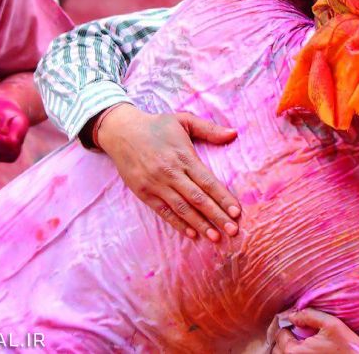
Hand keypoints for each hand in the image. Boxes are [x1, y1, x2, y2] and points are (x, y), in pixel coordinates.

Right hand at [94, 104, 239, 241]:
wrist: (121, 131)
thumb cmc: (157, 126)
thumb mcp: (184, 120)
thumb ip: (210, 129)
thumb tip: (234, 133)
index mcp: (184, 156)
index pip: (208, 181)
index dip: (223, 198)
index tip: (237, 212)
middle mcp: (171, 173)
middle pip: (198, 199)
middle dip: (217, 216)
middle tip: (233, 231)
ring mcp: (156, 185)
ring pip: (182, 209)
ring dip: (200, 224)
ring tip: (215, 238)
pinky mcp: (144, 193)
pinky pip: (164, 212)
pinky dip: (178, 224)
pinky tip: (192, 234)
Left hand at [268, 309, 358, 353]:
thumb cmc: (347, 348)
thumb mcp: (331, 325)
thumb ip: (310, 316)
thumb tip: (293, 315)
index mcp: (295, 351)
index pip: (279, 334)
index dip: (286, 325)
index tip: (295, 322)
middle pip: (276, 349)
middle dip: (282, 339)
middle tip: (294, 332)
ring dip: (285, 349)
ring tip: (298, 342)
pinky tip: (305, 350)